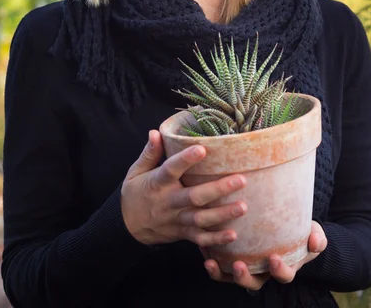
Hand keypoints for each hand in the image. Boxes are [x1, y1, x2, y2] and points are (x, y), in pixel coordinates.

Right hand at [121, 130, 247, 246]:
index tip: (202, 149)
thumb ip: (149, 153)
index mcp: (157, 183)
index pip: (171, 169)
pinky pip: (200, 239)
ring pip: (201, 219)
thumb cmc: (135, 193)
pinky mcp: (182, 234)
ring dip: (223, 214)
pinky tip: (234, 235)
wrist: (127, 228)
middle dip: (218, 190)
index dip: (185, 159)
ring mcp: (176, 220)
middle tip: (241, 180)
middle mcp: (169, 202)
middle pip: (194, 197)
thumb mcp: (136, 172)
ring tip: (243, 207)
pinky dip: (216, 239)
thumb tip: (156, 132)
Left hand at [201, 220, 326, 290]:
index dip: (280, 270)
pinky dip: (211, 258)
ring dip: (220, 272)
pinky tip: (203, 247)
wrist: (290, 229)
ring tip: (210, 262)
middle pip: (253, 283)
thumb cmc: (303, 233)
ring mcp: (249, 266)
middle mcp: (264, 272)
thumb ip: (317, 239)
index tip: (274, 259)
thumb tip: (315, 243)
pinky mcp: (234, 257)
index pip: (284, 275)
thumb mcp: (314, 234)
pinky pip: (220, 264)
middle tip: (238, 266)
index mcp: (285, 267)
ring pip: (232, 277)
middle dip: (244, 277)